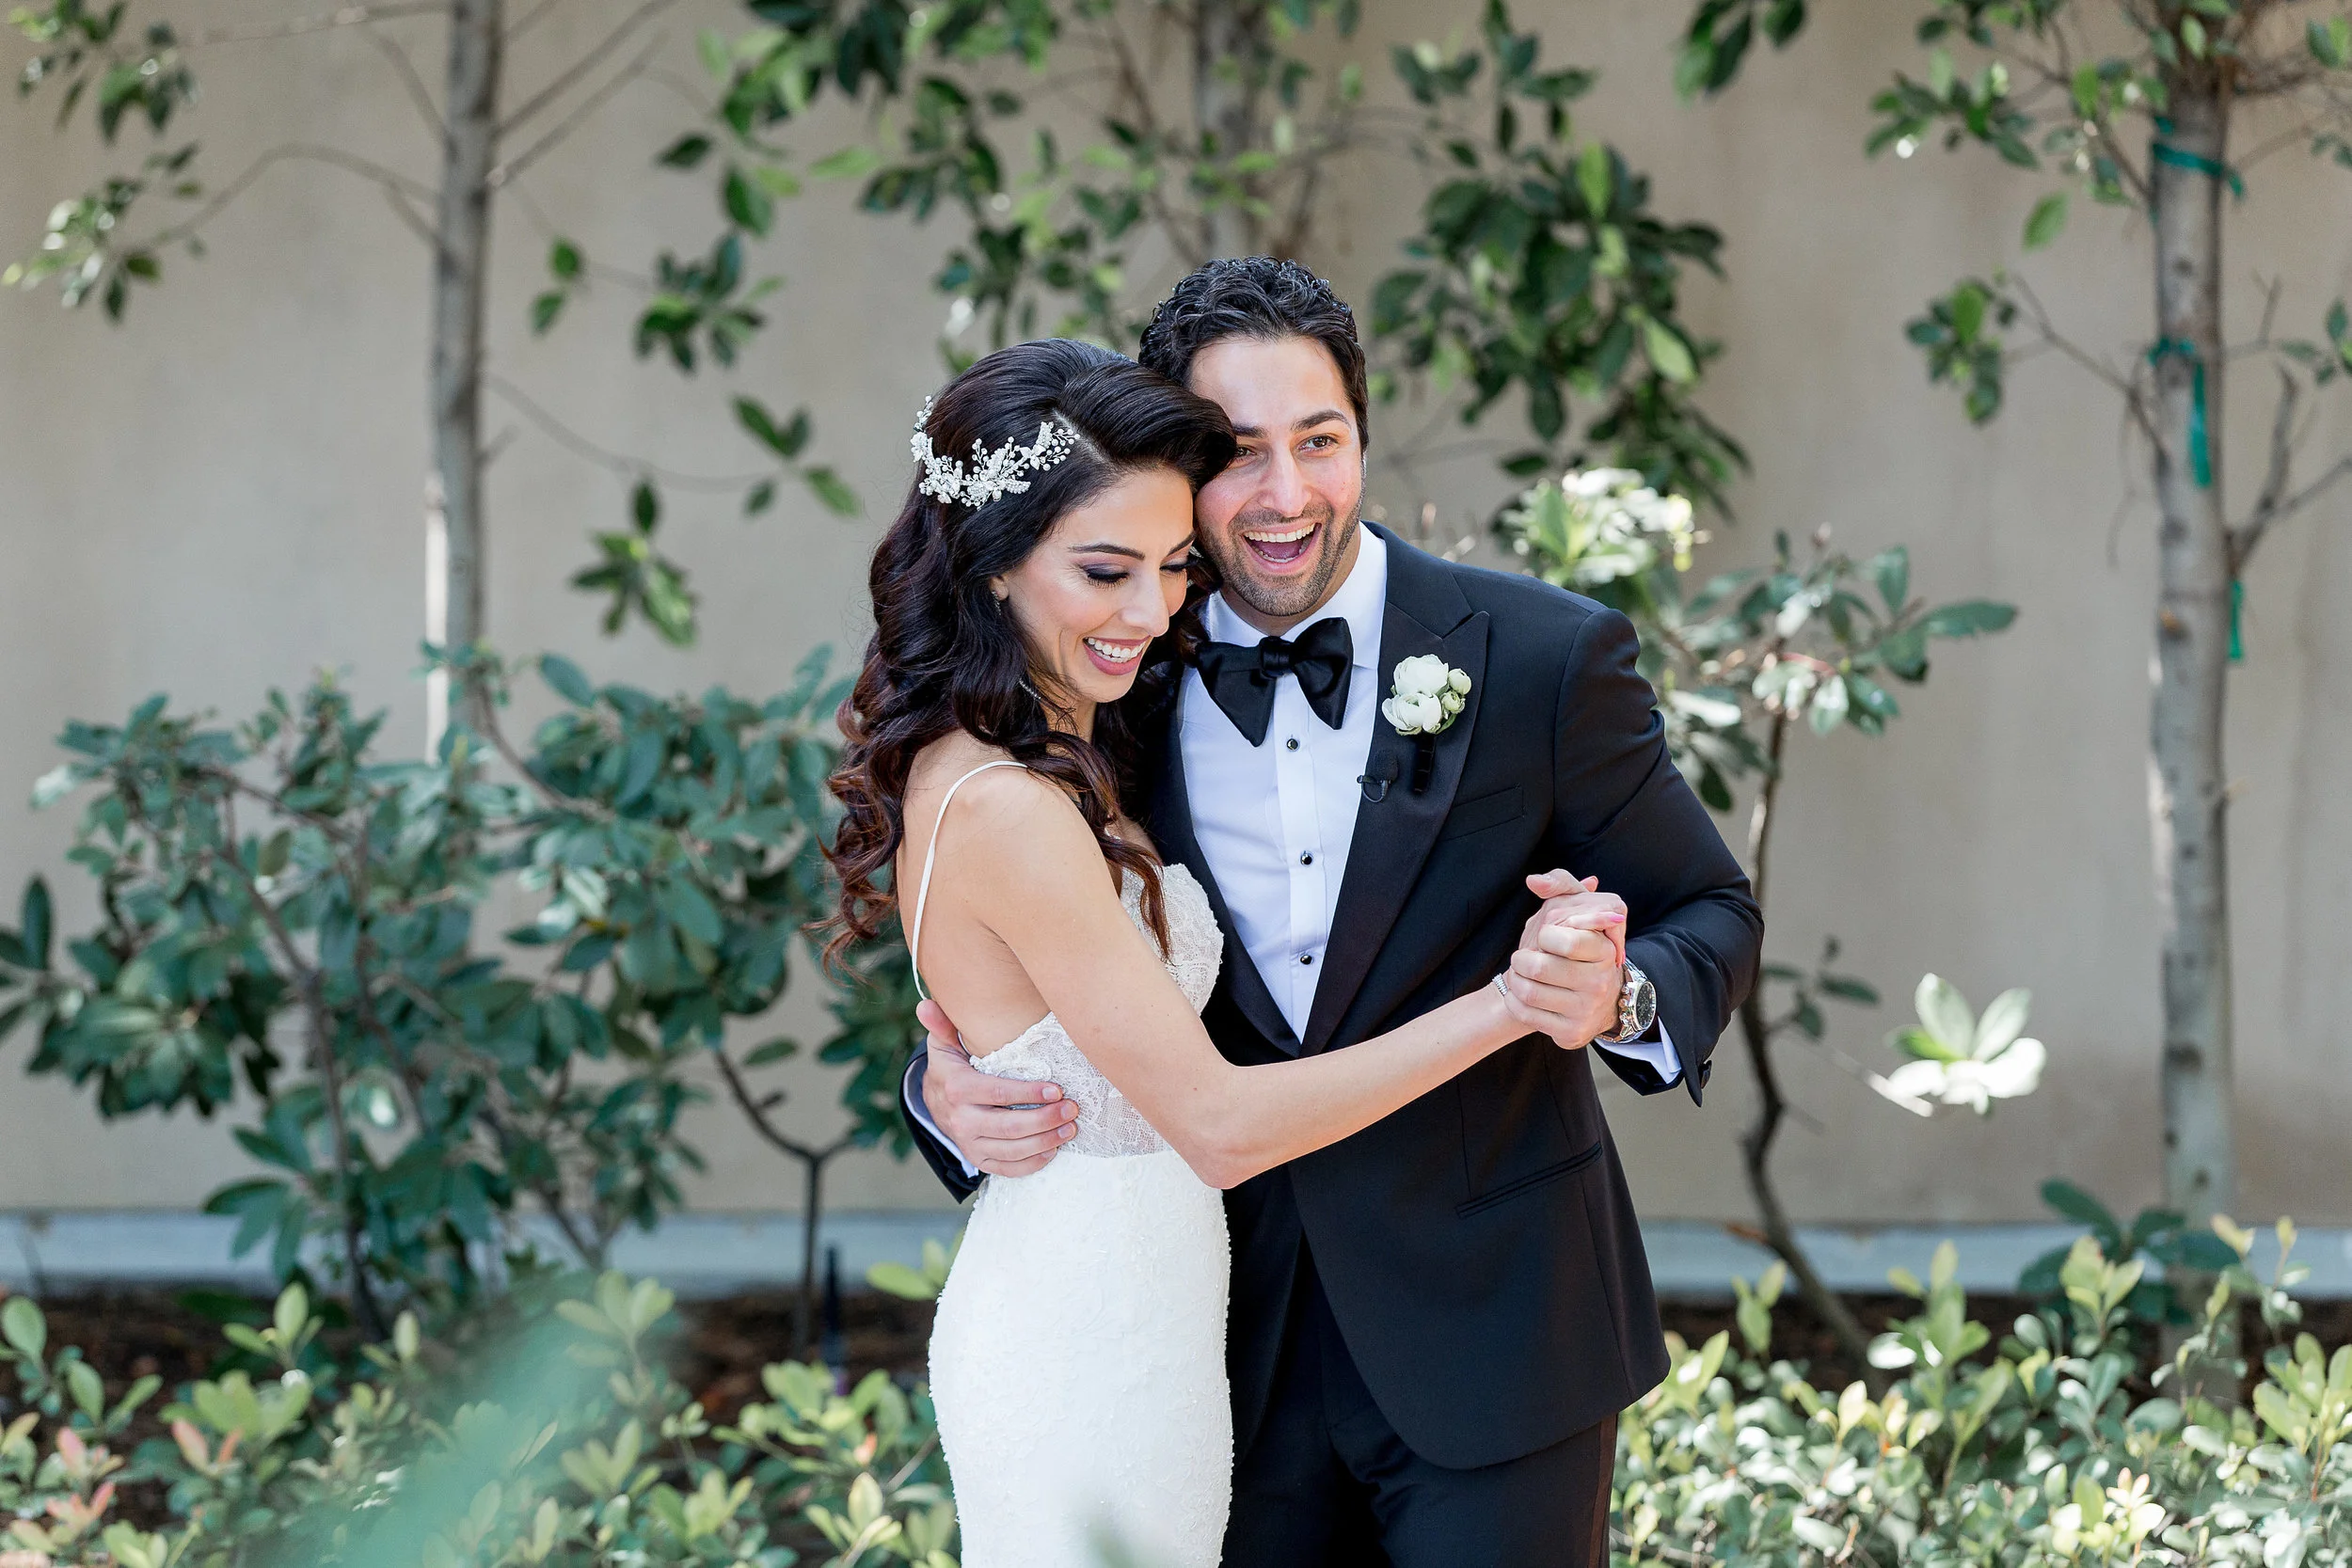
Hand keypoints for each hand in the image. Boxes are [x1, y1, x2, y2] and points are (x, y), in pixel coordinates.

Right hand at [916, 998, 1079, 1177]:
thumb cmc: (950, 1066)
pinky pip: (1008, 1169)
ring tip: (1070, 1128)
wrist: (933, 1102)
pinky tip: (1054, 1149)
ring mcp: (970, 1144)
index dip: (1029, 1094)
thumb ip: (943, 1025)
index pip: (998, 1093)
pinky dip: (1033, 1163)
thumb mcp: (944, 1043)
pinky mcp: (979, 1160)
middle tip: (1072, 1108)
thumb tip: (926, 1004)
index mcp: (957, 1089)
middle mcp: (961, 1121)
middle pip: (1009, 1126)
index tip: (1057, 1089)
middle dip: (1045, 1119)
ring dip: (1045, 1141)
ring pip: (1012, 1151)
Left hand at [1494, 870, 1626, 1050]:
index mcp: (1604, 950)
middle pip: (1538, 967)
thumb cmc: (1577, 948)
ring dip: (1514, 979)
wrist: (1594, 1001)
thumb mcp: (1575, 910)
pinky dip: (1514, 1001)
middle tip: (1522, 958)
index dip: (1544, 936)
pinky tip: (1520, 994)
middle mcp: (1600, 982)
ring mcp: (1586, 1010)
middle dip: (1521, 959)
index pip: (1562, 938)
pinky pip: (1525, 1013)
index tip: (1545, 938)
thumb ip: (1560, 885)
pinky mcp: (1571, 1032)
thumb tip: (1534, 881)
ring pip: (1528, 991)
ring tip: (1520, 974)